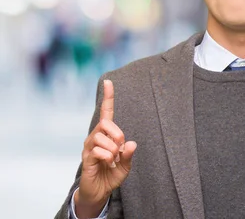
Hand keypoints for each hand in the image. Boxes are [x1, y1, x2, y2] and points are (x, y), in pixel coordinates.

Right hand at [75, 80, 136, 215]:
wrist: (100, 191)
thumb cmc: (112, 174)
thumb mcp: (126, 164)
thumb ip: (129, 154)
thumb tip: (131, 143)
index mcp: (106, 134)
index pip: (107, 112)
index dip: (108, 97)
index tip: (108, 81)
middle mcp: (95, 136)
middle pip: (106, 123)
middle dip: (118, 135)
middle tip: (120, 150)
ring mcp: (89, 146)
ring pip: (103, 138)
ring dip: (113, 150)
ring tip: (113, 161)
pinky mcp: (85, 157)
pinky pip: (98, 151)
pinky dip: (108, 157)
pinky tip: (108, 164)